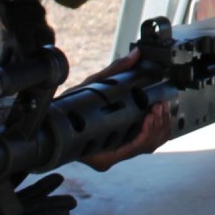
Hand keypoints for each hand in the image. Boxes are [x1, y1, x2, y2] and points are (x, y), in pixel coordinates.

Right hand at [74, 48, 172, 170]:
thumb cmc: (67, 108)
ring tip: (161, 107)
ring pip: (148, 147)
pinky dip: (154, 130)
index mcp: (100, 153)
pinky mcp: (119, 149)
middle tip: (159, 105)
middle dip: (158, 124)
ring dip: (160, 127)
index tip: (151, 112)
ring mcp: (115, 155)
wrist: (52, 122)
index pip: (133, 147)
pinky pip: (144, 144)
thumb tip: (135, 55)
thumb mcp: (90, 87)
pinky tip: (157, 114)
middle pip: (145, 147)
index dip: (148, 131)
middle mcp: (109, 158)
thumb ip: (114, 71)